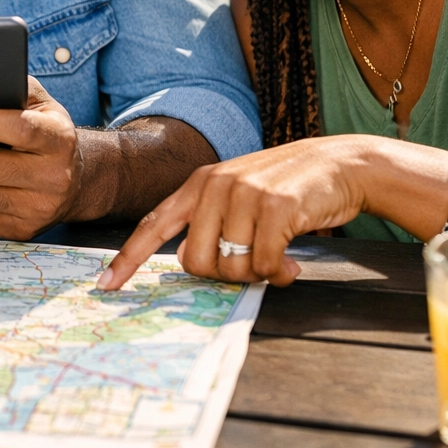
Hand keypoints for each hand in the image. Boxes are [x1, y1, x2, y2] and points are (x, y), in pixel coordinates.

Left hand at [97, 135, 372, 290]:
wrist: (341, 164)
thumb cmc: (288, 188)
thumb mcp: (239, 195)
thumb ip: (210, 223)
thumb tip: (190, 262)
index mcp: (200, 184)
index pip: (155, 223)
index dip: (129, 257)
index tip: (106, 284)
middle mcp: (216, 185)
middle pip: (196, 261)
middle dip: (224, 276)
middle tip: (252, 265)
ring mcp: (245, 193)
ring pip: (231, 266)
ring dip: (258, 274)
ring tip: (278, 257)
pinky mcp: (276, 206)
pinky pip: (265, 264)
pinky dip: (279, 273)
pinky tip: (293, 261)